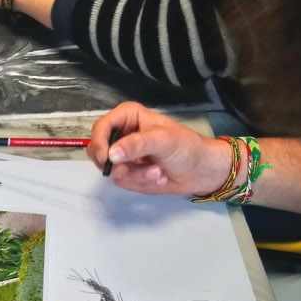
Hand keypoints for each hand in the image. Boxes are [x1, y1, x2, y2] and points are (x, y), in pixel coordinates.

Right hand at [88, 103, 237, 195]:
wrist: (202, 171)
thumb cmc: (186, 147)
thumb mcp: (163, 140)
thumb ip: (136, 145)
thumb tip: (110, 155)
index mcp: (128, 117)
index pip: (101, 127)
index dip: (99, 142)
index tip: (106, 158)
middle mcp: (122, 135)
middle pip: (98, 150)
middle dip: (117, 164)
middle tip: (128, 171)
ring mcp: (125, 156)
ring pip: (111, 170)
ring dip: (136, 176)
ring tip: (157, 173)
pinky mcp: (130, 174)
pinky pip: (123, 181)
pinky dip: (141, 182)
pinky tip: (158, 178)